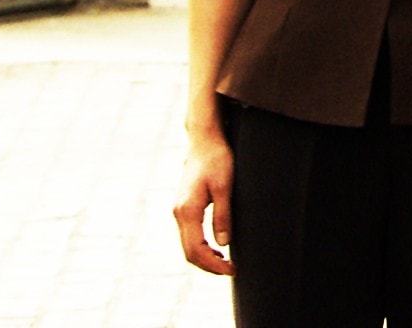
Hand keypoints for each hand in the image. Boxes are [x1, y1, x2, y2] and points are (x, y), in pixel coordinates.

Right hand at [172, 129, 234, 274]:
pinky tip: (217, 249)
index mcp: (187, 210)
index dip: (213, 264)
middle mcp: (179, 213)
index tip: (232, 269)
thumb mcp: (225, 187)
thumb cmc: (217, 159)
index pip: (196, 249)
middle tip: (232, 270)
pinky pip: (189, 235)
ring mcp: (179, 211)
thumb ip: (223, 215)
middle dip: (209, 266)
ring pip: (188, 245)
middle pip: (189, 252)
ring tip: (227, 263)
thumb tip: (223, 244)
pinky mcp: (184, 208)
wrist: (204, 141)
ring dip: (205, 258)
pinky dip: (201, 247)